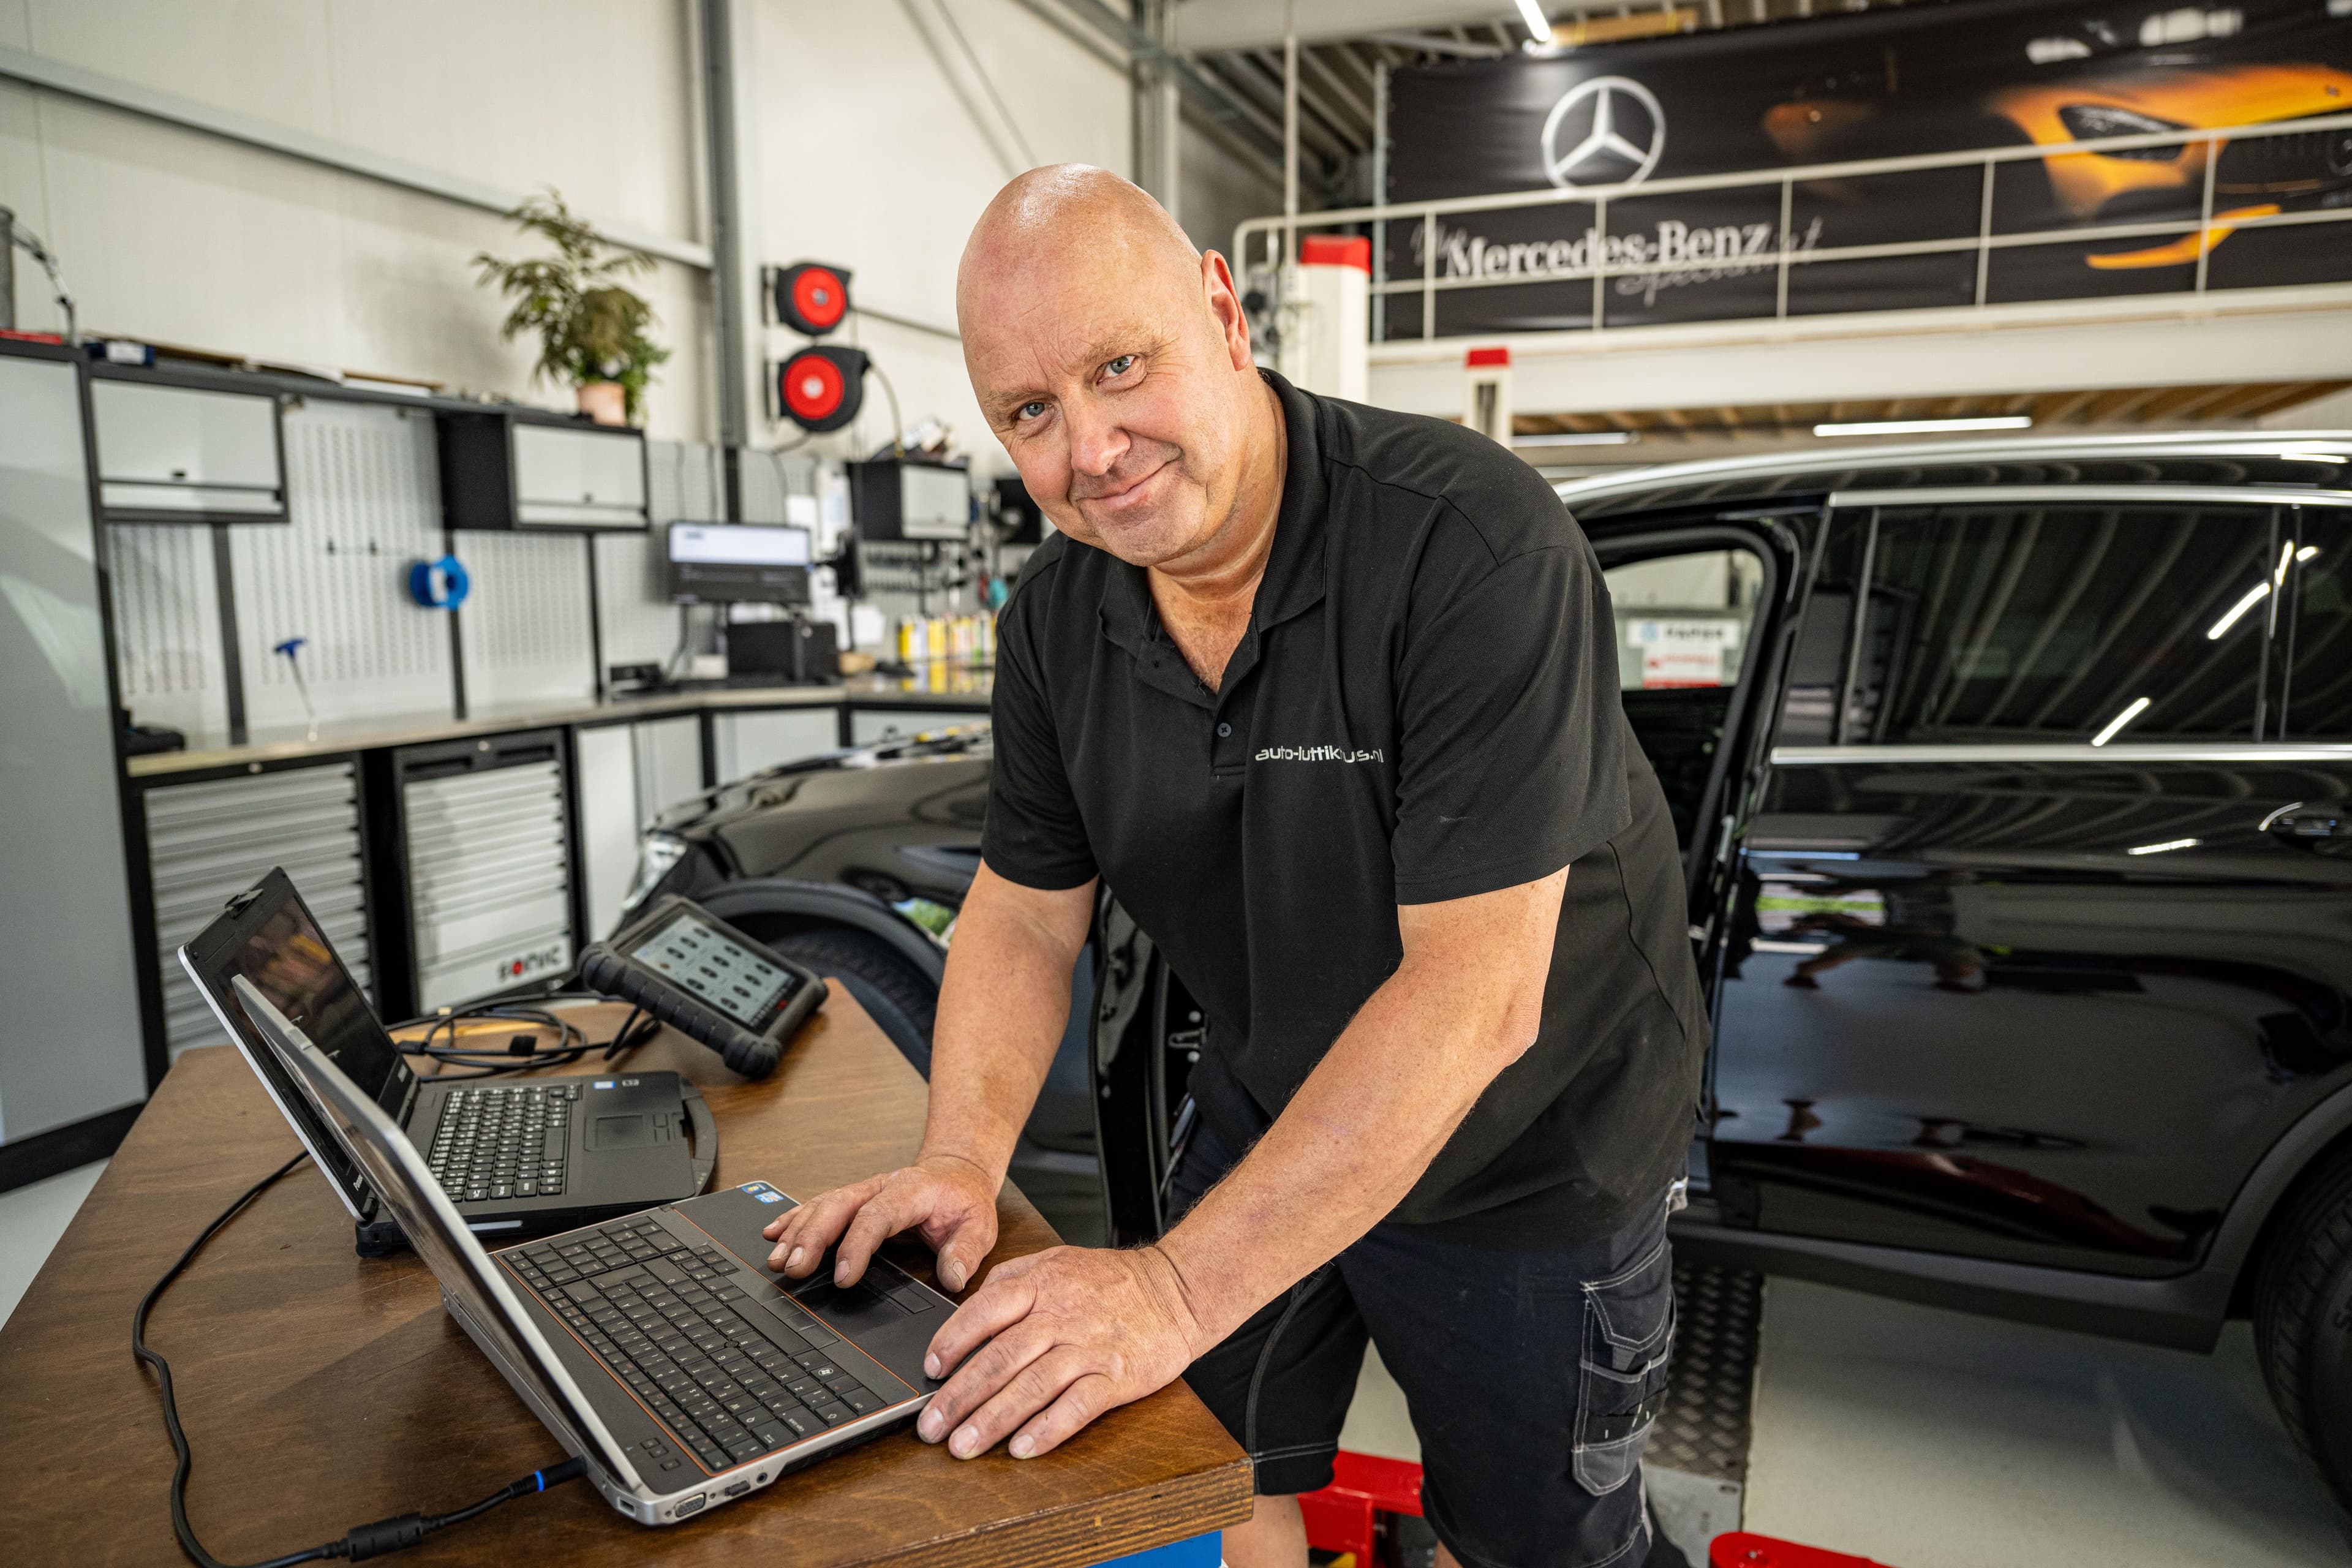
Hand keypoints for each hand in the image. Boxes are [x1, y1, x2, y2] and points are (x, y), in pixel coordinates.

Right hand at [761, 1154, 999, 1292]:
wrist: (956, 1173)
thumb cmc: (964, 1201)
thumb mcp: (980, 1225)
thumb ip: (967, 1252)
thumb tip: (952, 1278)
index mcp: (911, 1191)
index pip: (877, 1216)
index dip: (857, 1245)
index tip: (844, 1277)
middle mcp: (880, 1186)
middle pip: (838, 1206)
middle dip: (812, 1237)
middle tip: (793, 1268)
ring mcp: (863, 1190)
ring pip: (823, 1205)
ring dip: (797, 1232)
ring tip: (778, 1261)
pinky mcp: (852, 1198)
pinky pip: (818, 1205)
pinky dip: (793, 1219)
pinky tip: (773, 1233)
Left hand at [915, 1243, 1202, 1460]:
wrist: (1178, 1290)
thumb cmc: (1113, 1281)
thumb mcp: (1058, 1260)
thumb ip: (1011, 1278)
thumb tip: (966, 1304)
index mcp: (1042, 1284)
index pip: (984, 1312)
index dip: (952, 1342)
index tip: (929, 1370)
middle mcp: (1061, 1316)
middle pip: (1000, 1358)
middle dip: (959, 1396)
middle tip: (930, 1427)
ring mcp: (1089, 1347)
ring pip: (1032, 1386)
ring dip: (993, 1420)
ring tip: (963, 1446)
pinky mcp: (1116, 1376)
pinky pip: (1077, 1406)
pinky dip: (1048, 1429)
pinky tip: (1023, 1449)